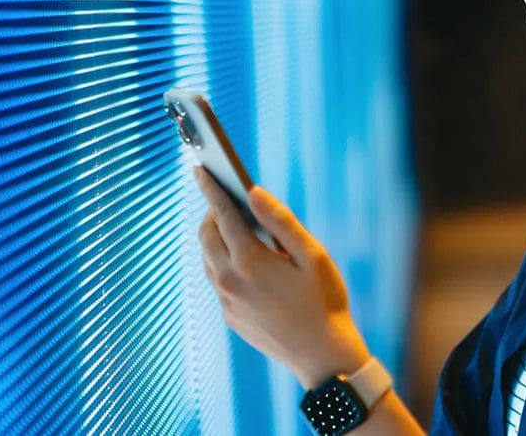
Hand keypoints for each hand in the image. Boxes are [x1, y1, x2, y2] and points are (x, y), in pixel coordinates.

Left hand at [193, 166, 371, 388]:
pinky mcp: (231, 317)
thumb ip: (281, 221)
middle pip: (207, 235)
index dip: (211, 188)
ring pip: (208, 259)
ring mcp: (227, 302)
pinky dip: (223, 262)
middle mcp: (230, 280)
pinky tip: (243, 259)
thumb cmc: (325, 301)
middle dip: (211, 211)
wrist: (322, 357)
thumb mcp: (313, 255)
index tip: (200, 168)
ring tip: (233, 224)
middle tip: (226, 198)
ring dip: (215, 237)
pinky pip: (217, 281)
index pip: (222, 213)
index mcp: (250, 260)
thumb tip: (253, 191)